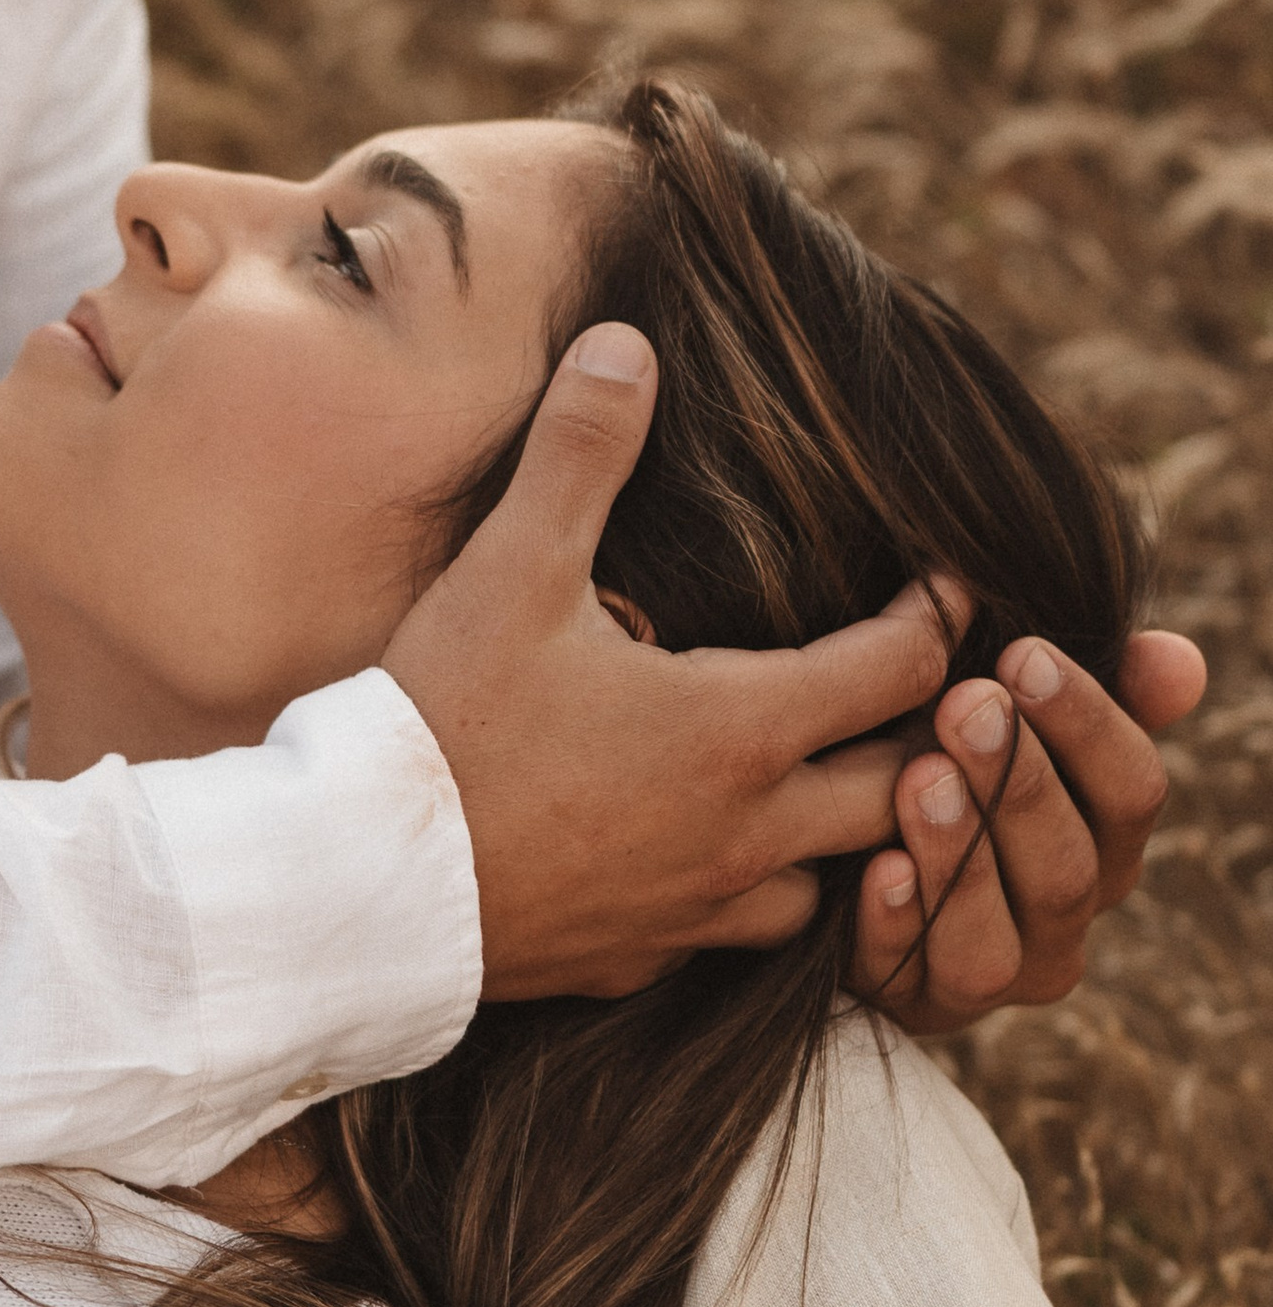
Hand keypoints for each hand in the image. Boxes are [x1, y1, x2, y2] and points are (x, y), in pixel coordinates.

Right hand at [382, 325, 947, 1000]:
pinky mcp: (641, 962)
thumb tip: (627, 344)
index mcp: (740, 727)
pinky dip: (749, 898)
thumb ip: (582, 454)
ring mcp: (698, 911)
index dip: (941, 616)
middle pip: (906, 791)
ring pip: (837, 886)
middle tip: (931, 692)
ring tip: (831, 787)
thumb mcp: (511, 569)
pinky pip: (734, 940)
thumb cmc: (442, 721)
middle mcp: (748, 831)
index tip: (951, 583)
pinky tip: (710, 862)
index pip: (903, 668)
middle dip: (933, 738)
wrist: (355, 883)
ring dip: (851, 839)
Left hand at [851, 628, 1206, 1036]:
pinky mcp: (908, 1004)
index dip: (1088, 724)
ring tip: (919, 778)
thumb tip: (1176, 660)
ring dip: (960, 859)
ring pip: (995, 944)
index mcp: (1104, 846)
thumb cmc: (950, 760)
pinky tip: (877, 868)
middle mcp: (1059, 924)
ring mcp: (988, 978)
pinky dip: (895, 926)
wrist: (836, 844)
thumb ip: (1099, 689)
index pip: (1134, 794)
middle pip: (1070, 871)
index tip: (1024, 654)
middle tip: (964, 704)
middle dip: (1018, 784)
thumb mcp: (1016, 720)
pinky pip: (906, 978)